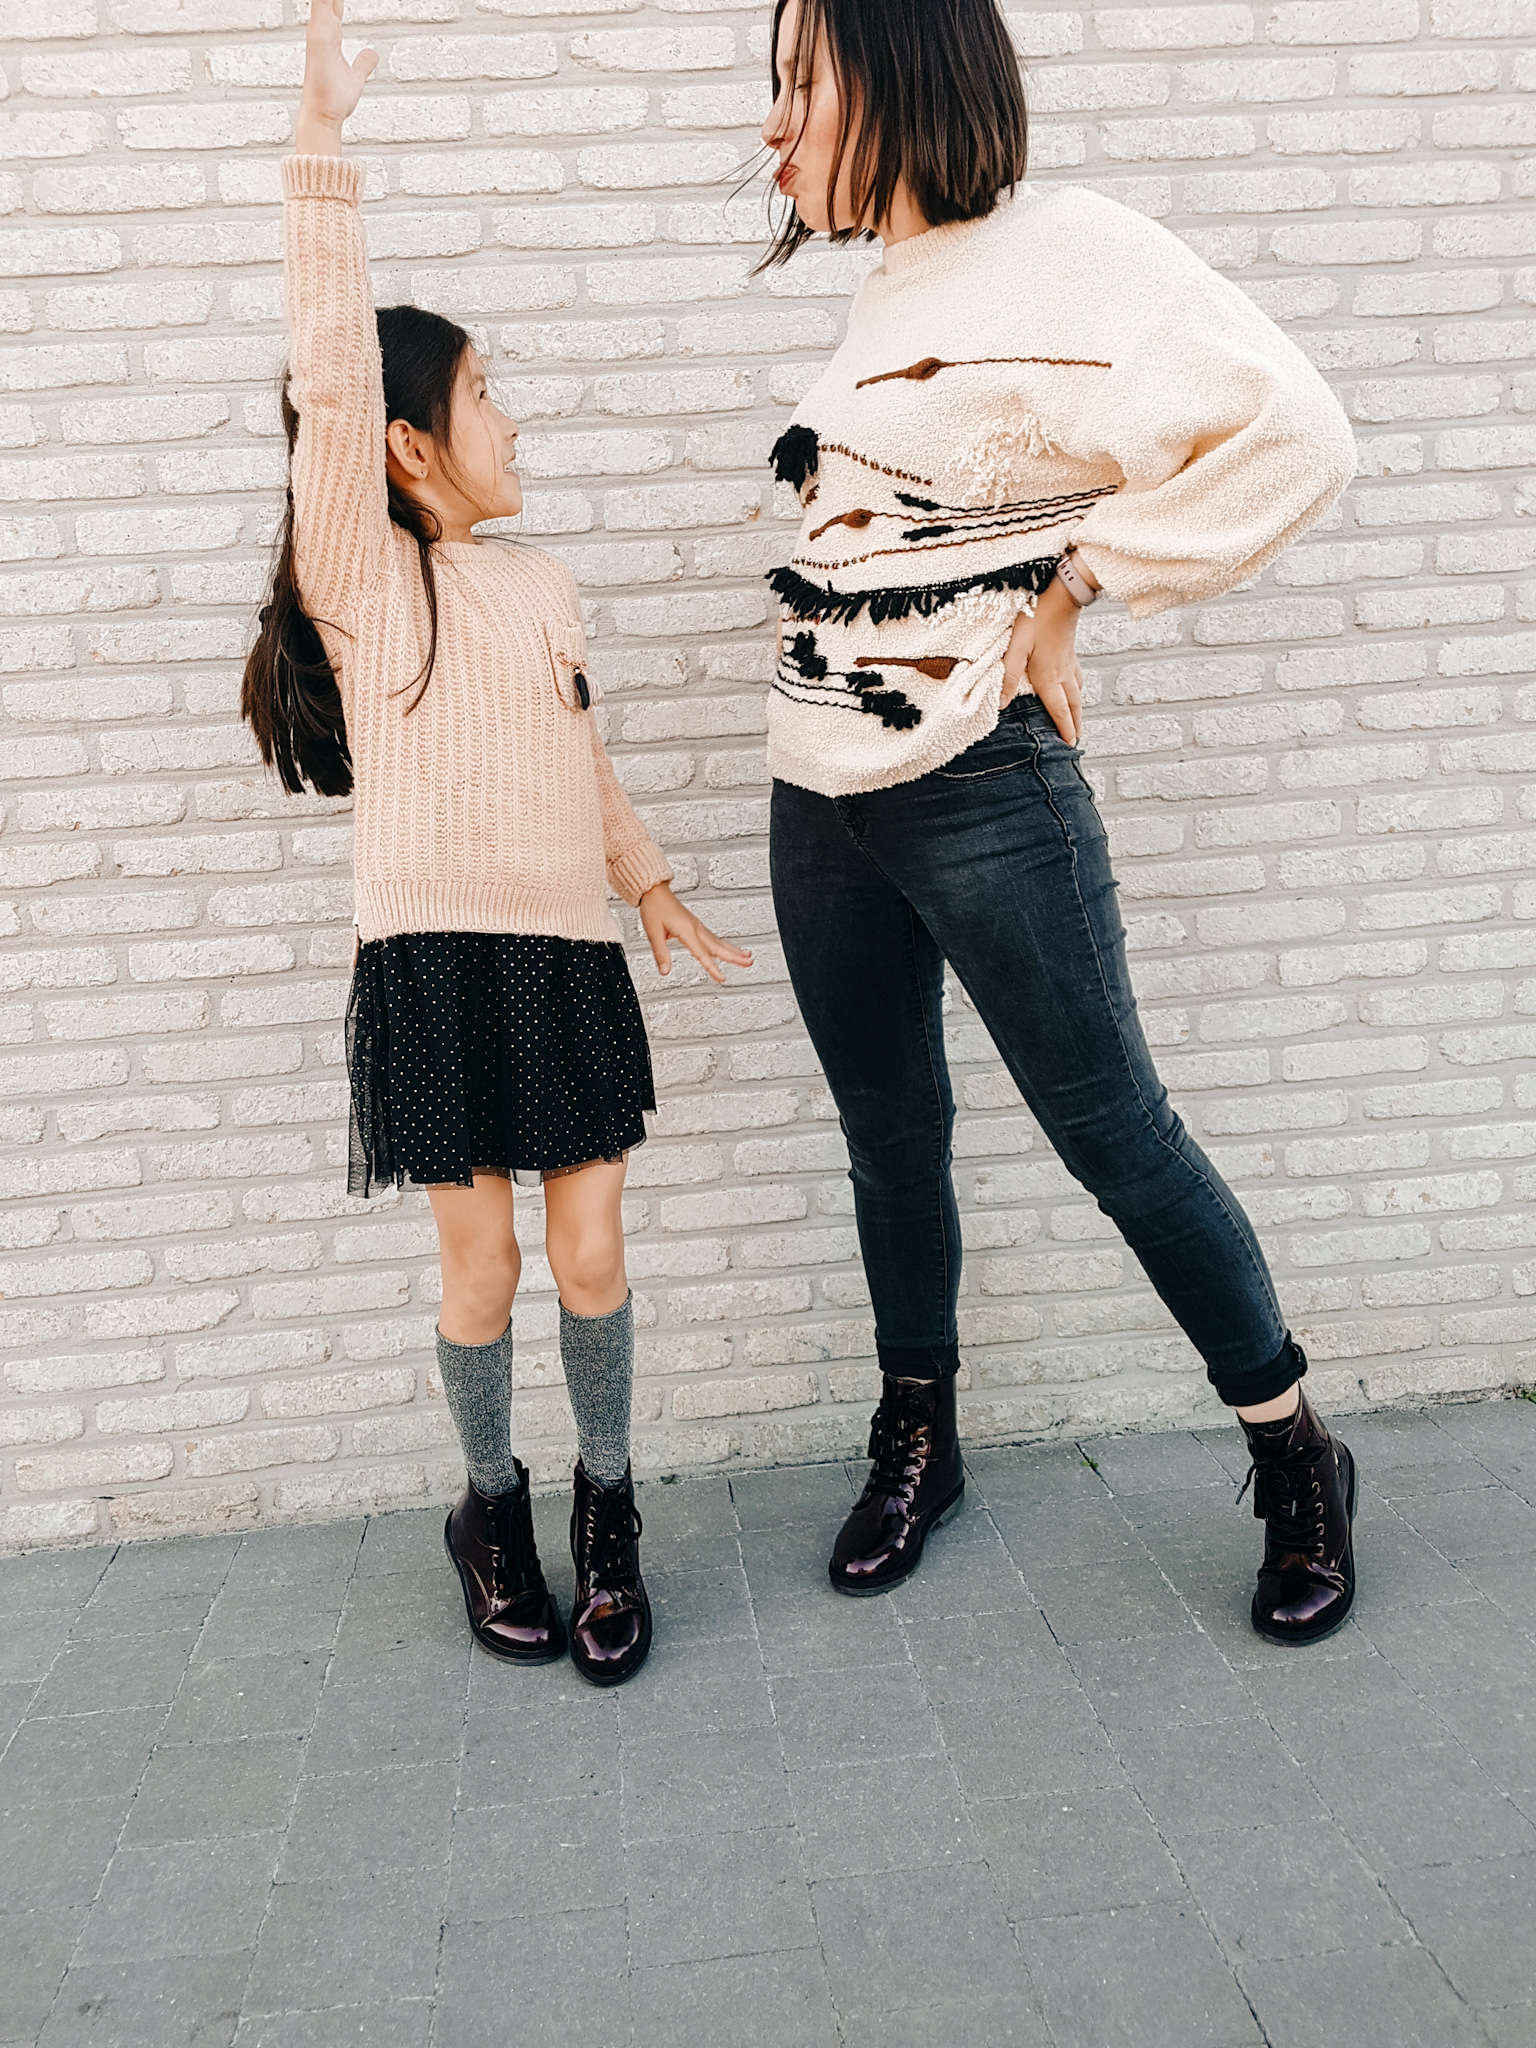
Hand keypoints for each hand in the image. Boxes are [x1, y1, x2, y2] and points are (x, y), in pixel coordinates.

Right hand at [296, 0, 376, 154]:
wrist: (324, 115)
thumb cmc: (334, 100)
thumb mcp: (356, 77)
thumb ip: (363, 64)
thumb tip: (371, 54)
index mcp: (329, 35)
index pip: (334, 3)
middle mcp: (322, 29)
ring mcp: (318, 30)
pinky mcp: (318, 35)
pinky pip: (321, 4)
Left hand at [639, 884, 752, 985]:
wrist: (655, 890)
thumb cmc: (654, 907)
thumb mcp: (653, 932)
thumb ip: (661, 953)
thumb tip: (664, 971)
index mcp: (687, 930)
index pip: (702, 954)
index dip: (712, 968)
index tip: (722, 979)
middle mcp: (696, 928)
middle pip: (718, 946)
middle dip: (735, 956)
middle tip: (749, 963)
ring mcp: (698, 926)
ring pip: (719, 942)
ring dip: (734, 950)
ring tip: (747, 957)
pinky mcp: (696, 925)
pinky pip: (713, 938)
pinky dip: (724, 945)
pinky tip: (729, 949)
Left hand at [999, 574, 1085, 743]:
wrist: (1062, 597)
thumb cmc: (1037, 619)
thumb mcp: (1015, 647)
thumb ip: (1008, 676)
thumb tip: (1001, 704)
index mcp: (1048, 677)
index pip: (1058, 710)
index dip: (1064, 728)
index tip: (1070, 744)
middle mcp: (1062, 674)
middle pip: (1072, 706)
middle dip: (1074, 725)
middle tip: (1076, 741)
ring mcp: (1069, 663)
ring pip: (1077, 694)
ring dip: (1078, 710)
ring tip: (1077, 722)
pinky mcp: (1070, 653)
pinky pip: (1078, 679)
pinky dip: (1078, 691)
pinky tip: (1077, 689)